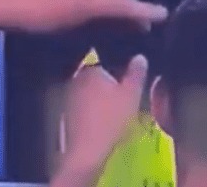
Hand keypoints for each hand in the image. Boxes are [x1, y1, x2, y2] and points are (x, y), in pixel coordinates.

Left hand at [58, 55, 148, 177]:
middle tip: (125, 98)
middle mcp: (75, 80)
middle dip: (109, 86)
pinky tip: (104, 122)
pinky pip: (84, 109)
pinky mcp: (67, 115)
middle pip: (96, 79)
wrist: (88, 149)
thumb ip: (136, 74)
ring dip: (101, 100)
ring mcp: (68, 98)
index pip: (104, 63)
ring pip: (89, 94)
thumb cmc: (112, 118)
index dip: (118, 72)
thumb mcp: (132, 94)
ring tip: (117, 112)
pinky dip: (93, 113)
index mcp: (90, 70)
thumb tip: (139, 57)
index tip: (128, 83)